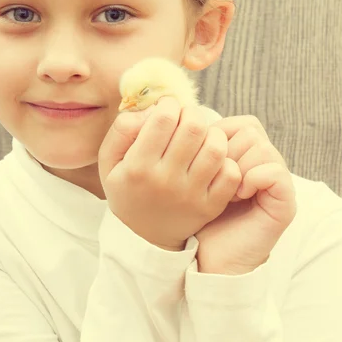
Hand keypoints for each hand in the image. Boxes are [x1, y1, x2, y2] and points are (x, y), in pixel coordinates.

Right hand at [97, 96, 241, 251]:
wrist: (143, 237)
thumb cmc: (127, 188)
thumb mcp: (110, 161)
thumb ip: (123, 129)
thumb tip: (152, 110)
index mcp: (138, 167)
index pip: (163, 119)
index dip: (168, 104)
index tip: (167, 109)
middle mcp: (165, 181)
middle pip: (194, 128)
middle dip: (192, 114)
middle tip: (186, 119)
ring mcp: (191, 195)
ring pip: (216, 148)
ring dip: (212, 134)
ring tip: (201, 137)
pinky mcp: (210, 206)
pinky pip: (230, 173)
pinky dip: (226, 161)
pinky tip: (211, 160)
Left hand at [195, 115, 296, 274]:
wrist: (210, 259)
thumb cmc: (199, 217)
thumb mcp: (196, 176)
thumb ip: (200, 148)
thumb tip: (189, 119)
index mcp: (248, 156)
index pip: (242, 123)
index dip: (219, 135)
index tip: (202, 160)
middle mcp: (266, 165)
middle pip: (251, 130)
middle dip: (227, 151)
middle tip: (214, 177)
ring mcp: (278, 183)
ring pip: (262, 147)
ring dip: (238, 166)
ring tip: (226, 189)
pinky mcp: (285, 202)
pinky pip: (274, 171)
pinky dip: (253, 178)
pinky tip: (238, 195)